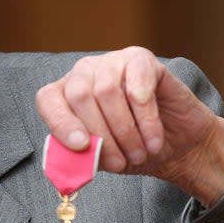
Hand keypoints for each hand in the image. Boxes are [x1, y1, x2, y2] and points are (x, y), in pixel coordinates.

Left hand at [35, 48, 223, 204]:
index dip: (61, 122)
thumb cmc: (131, 149)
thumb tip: (71, 159)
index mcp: (65, 95)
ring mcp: (112, 62)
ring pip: (108, 91)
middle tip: (120, 162)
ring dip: (125, 131)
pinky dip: (146, 119)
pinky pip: (138, 85)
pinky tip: (153, 139)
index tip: (81, 146)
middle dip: (101, 135)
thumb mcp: (102, 159)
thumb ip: (81, 157)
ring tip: (140, 153)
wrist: (175, 145)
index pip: (48, 99)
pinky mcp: (141, 60)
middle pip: (80, 95)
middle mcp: (84, 73)